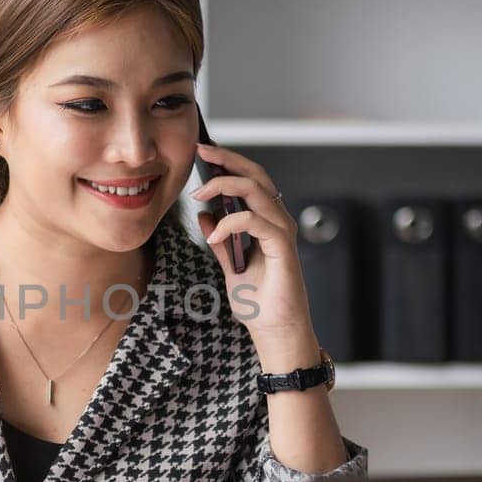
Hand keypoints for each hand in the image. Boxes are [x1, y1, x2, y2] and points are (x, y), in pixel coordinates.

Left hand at [191, 142, 315, 341]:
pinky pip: (255, 221)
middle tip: (201, 152)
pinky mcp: (282, 248)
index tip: (202, 152)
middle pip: (257, 175)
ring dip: (224, 186)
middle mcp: (277, 221)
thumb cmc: (257, 301)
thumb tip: (205, 214)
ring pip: (257, 191)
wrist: (273, 330)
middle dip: (228, 159)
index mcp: (266, 221)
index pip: (250, 180)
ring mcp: (282, 232)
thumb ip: (221, 240)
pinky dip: (231, 222)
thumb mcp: (230, 265)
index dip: (229, 162)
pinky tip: (214, 233)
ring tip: (198, 193)